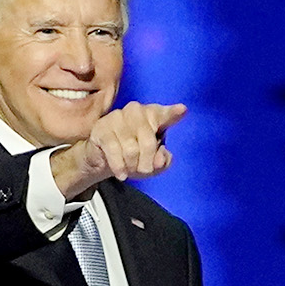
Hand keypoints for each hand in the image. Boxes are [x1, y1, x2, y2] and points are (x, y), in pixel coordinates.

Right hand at [53, 101, 186, 197]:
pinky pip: (114, 151)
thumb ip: (163, 161)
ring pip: (131, 149)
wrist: (103, 158)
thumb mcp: (153, 163)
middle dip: (147, 162)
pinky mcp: (102, 128)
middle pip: (148, 142)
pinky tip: (121, 174)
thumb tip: (160, 160)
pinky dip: (119, 167)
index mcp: (153, 115)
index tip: (182, 110)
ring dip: (131, 166)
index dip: (173, 113)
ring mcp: (118, 117)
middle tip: (144, 170)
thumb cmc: (134, 156)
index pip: (164, 114)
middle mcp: (136, 111)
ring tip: (130, 169)